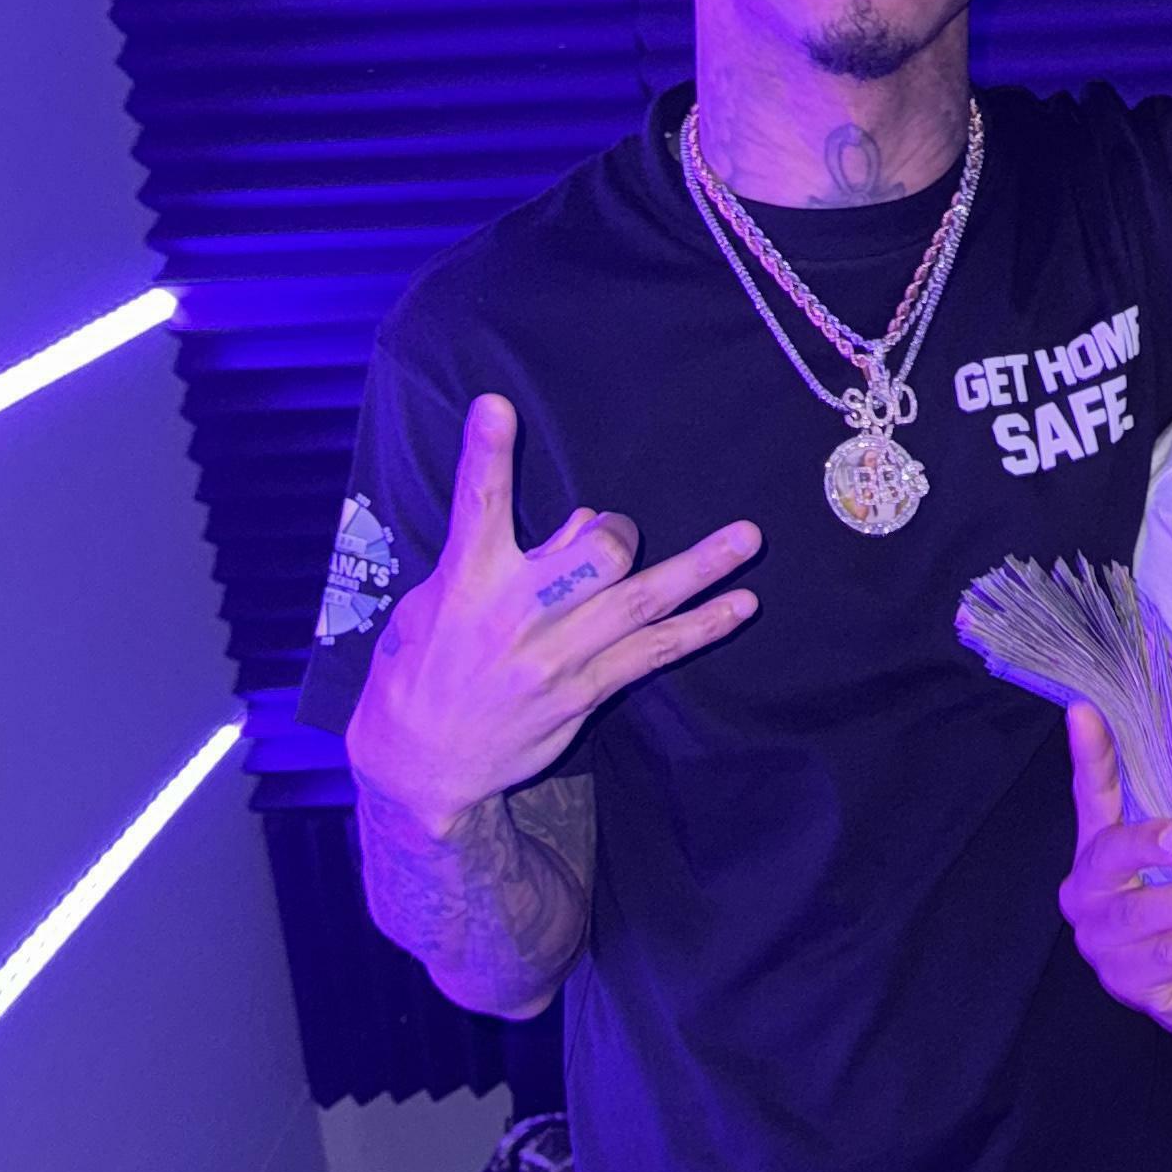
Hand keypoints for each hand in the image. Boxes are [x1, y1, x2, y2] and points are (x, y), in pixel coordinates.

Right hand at [346, 393, 757, 832]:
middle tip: (617, 533)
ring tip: (749, 538)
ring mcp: (557, 657)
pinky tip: (741, 606)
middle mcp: (516, 616)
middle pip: (595, 554)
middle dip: (619, 530)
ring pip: (642, 600)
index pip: (478, 505)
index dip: (488, 455)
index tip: (497, 406)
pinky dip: (701, 628)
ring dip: (702, 567)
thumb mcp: (436, 604)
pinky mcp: (584, 691)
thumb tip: (582, 520)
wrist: (423, 765)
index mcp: (466, 581)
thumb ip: (507, 559)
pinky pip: (654, 652)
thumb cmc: (422, 669)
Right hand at [1056, 702, 1171, 1034]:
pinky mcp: (1124, 982)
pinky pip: (1171, 960)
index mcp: (1101, 850)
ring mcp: (1101, 939)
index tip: (1084, 712)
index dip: (1089, 756)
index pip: (1092, 796)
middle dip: (1150, 844)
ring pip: (1146, 915)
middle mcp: (1088, 891)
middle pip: (1111, 856)